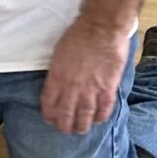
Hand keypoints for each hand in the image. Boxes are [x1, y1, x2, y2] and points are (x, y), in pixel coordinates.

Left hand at [39, 19, 130, 134]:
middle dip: (64, 127)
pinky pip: (104, 110)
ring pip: (84, 118)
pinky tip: (98, 119)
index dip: (49, 116)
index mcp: (56, 79)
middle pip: (65, 117)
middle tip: (66, 129)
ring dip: (82, 127)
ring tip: (81, 129)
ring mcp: (90, 90)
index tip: (51, 119)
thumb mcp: (59, 55)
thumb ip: (57, 73)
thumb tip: (58, 85)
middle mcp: (71, 89)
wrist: (101, 28)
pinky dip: (100, 117)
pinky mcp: (108, 89)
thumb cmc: (78, 35)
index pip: (48, 106)